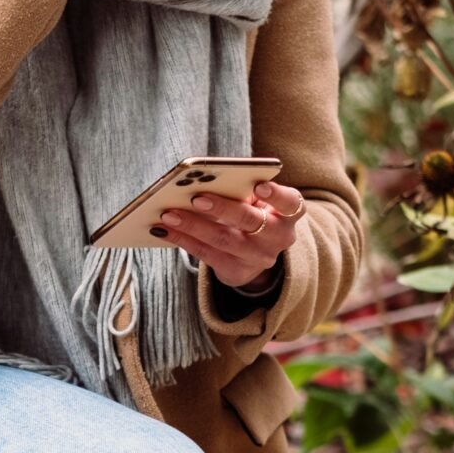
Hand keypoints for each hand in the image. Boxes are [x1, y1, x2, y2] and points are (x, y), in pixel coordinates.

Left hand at [153, 179, 304, 292]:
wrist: (259, 254)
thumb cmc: (256, 214)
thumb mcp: (259, 203)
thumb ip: (243, 191)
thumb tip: (203, 180)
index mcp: (288, 214)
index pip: (290, 203)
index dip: (276, 195)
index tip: (260, 186)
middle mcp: (277, 238)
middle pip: (250, 221)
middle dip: (222, 208)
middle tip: (196, 198)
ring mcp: (257, 258)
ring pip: (223, 239)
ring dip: (193, 225)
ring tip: (168, 213)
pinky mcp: (236, 271)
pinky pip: (206, 254)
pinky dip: (183, 240)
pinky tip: (163, 229)